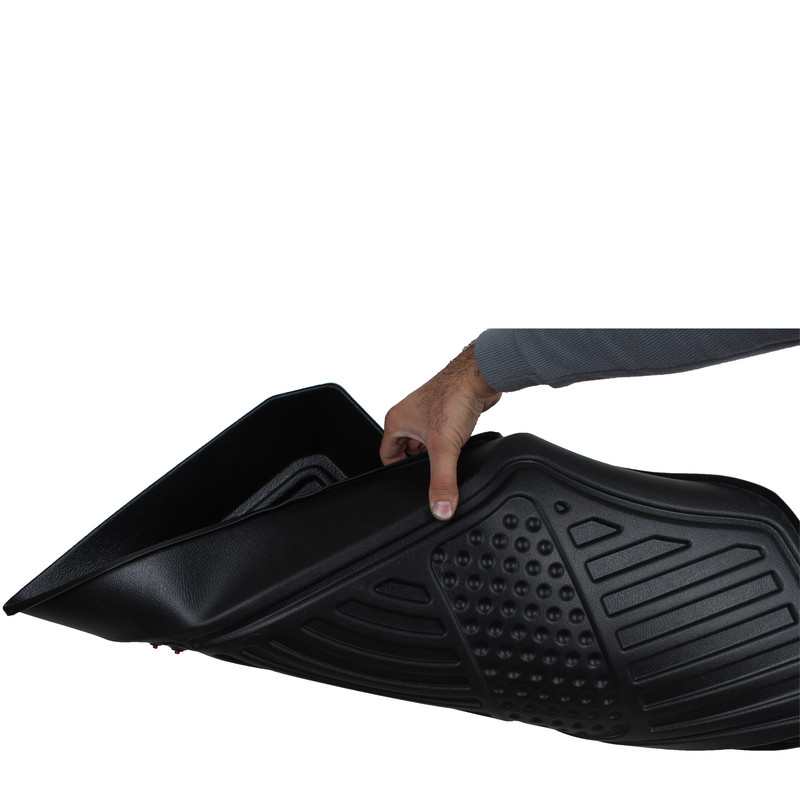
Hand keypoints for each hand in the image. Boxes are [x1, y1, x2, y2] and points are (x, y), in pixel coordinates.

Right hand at [380, 342, 501, 519]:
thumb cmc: (454, 396)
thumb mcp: (445, 447)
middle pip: (407, 453)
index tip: (415, 483)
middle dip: (422, 465)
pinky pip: (441, 438)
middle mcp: (409, 416)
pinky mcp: (446, 415)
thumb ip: (441, 481)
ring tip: (449, 455)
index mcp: (396, 421)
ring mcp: (427, 415)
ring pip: (426, 446)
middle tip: (436, 469)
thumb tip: (440, 509)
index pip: (387, 457)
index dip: (400, 473)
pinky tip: (460, 447)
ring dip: (437, 454)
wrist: (480, 377)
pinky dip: (449, 445)